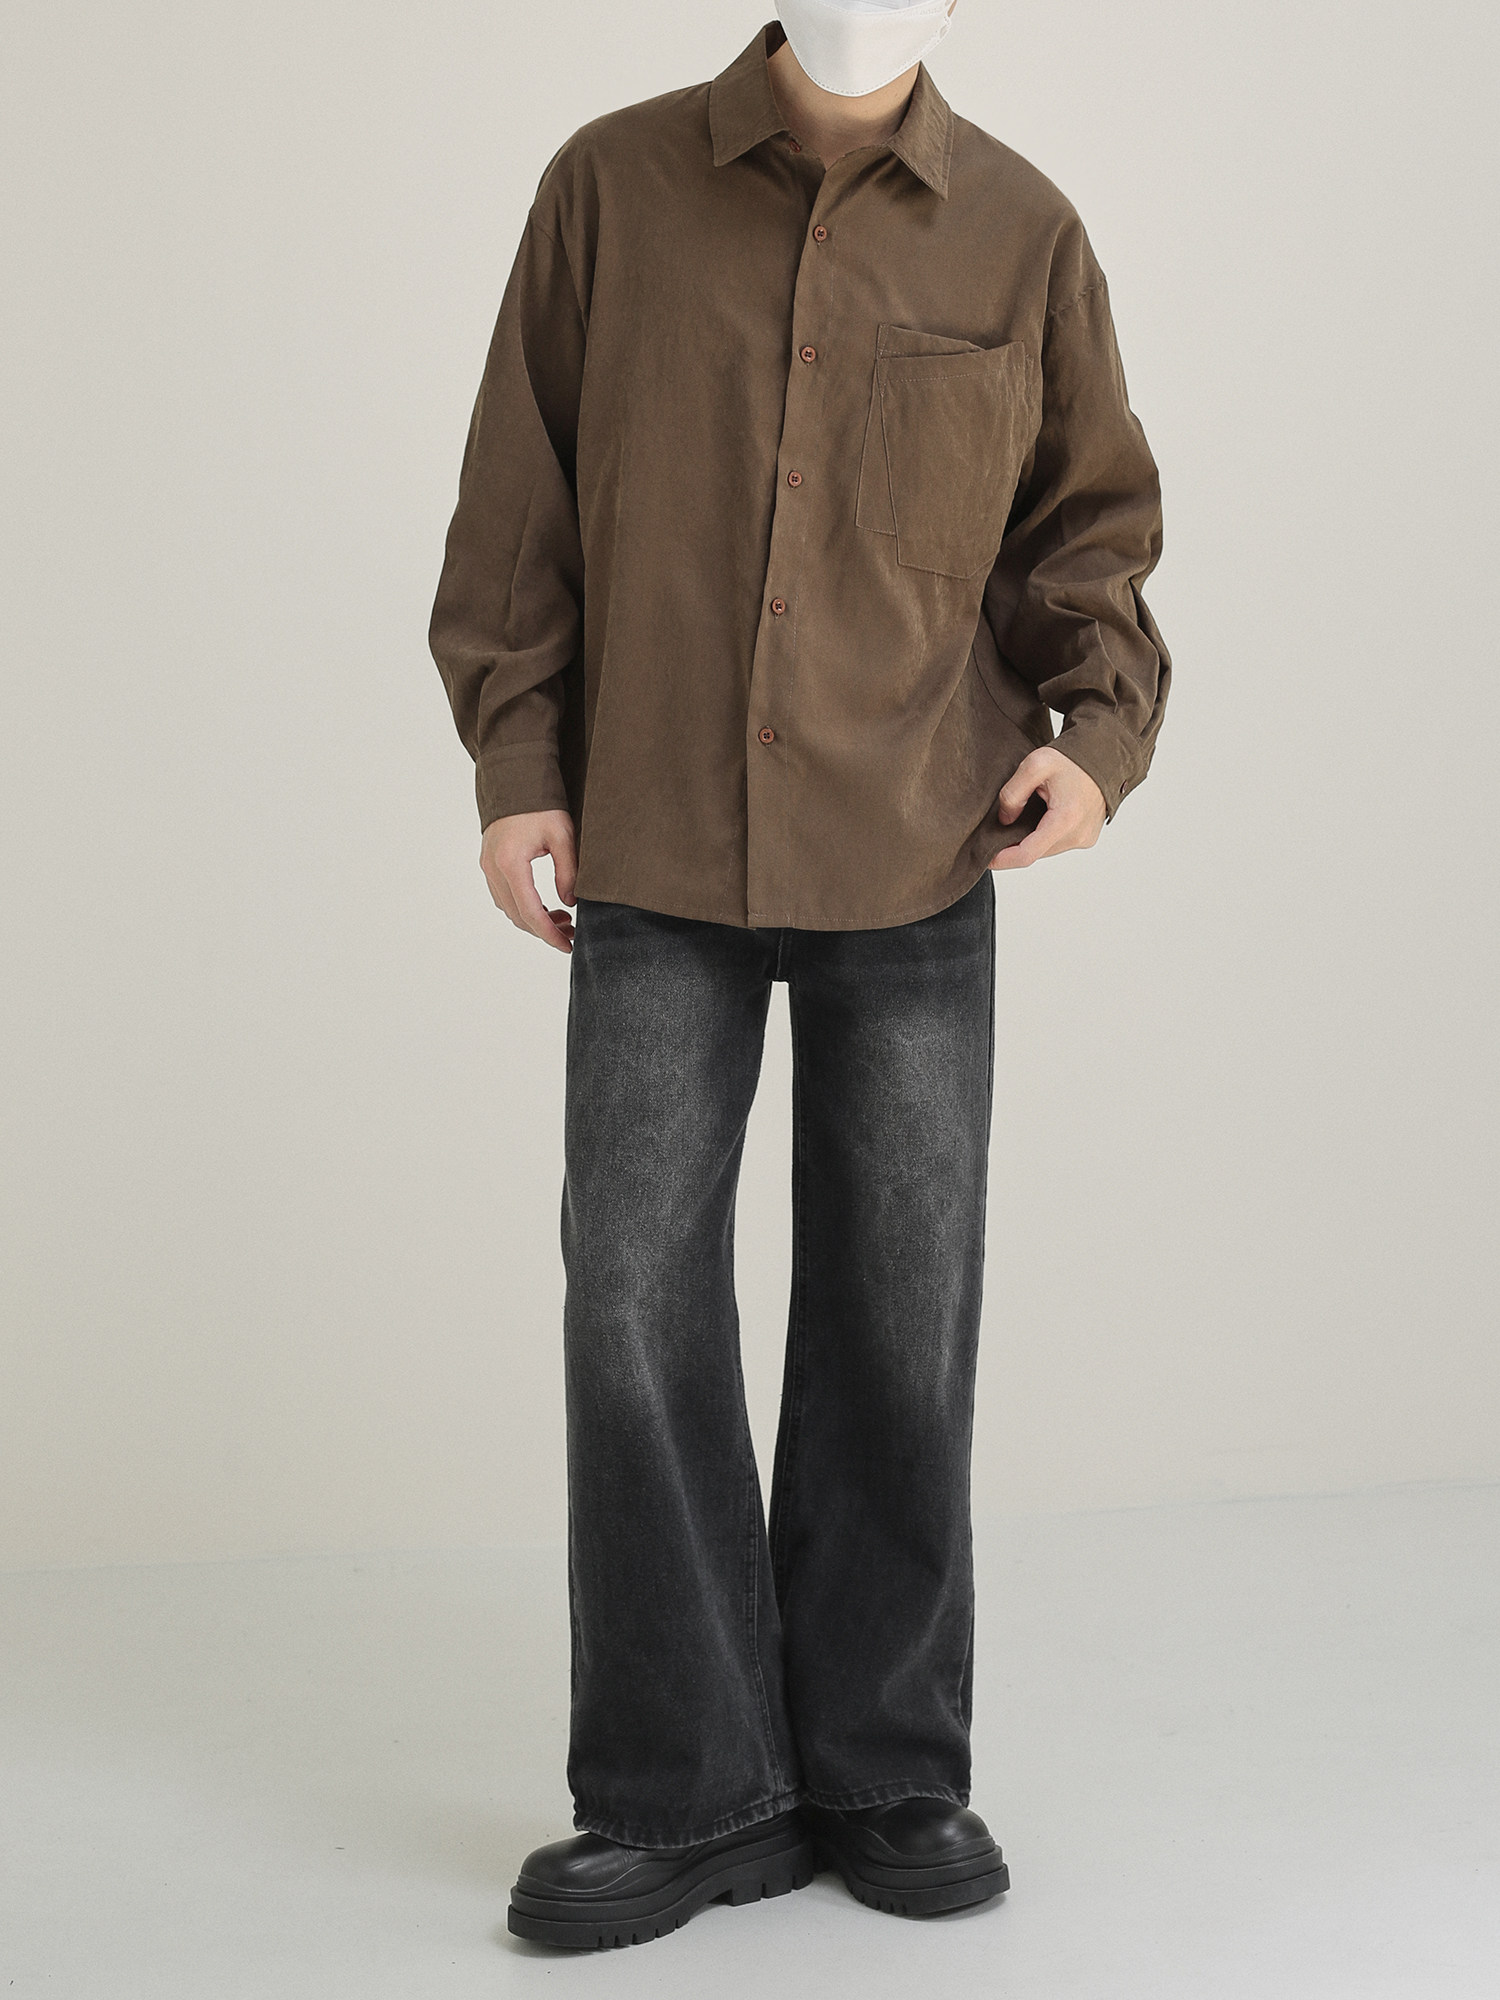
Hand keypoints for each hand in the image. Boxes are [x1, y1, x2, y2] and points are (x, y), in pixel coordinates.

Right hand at [480, 809, 576, 952]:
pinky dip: (524, 906)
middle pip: (517, 915)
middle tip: (571, 933)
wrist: (514, 779)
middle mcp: (493, 869)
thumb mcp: (562, 836)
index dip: (549, 933)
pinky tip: (545, 905)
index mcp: (510, 863)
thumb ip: (568, 871)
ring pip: (509, 908)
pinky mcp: (490, 863)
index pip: (530, 912)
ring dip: (534, 919)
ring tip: (564, 919)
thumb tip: (571, 902)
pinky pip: (504, 896)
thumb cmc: (540, 804)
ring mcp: (488, 867)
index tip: (567, 945)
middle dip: (544, 930)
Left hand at [990, 747, 1105, 870]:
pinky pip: (1058, 844)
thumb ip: (1013, 793)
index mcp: (1066, 819)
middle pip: (1035, 853)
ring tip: (1027, 815)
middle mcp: (1079, 835)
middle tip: (1004, 825)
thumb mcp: (1035, 765)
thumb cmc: (1072, 759)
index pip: (1027, 854)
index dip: (1003, 859)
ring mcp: (1085, 839)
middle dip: (1015, 845)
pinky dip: (1045, 835)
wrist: (1103, 757)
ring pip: (1046, 850)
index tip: (986, 858)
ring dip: (1031, 839)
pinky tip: (1043, 816)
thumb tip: (1005, 819)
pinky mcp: (1087, 838)